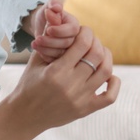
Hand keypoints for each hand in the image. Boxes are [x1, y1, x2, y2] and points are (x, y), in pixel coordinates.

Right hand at [4, 21, 116, 138]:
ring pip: (106, 71)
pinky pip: (110, 96)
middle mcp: (70, 85)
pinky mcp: (85, 110)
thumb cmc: (28, 85)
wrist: (25, 116)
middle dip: (97, 42)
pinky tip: (108, 76)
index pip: (82, 43)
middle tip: (91, 41)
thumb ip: (51, 44)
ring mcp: (80, 99)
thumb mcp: (35, 62)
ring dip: (106, 58)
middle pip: (97, 55)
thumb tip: (65, 24)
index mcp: (56, 71)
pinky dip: (114, 83)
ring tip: (99, 54)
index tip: (83, 31)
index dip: (86, 32)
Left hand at [29, 0, 79, 63]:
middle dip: (51, 42)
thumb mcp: (48, 6)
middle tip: (37, 39)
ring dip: (46, 49)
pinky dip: (45, 56)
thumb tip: (56, 7)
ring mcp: (69, 49)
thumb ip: (53, 3)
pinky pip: (55, 61)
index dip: (60, 31)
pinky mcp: (62, 58)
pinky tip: (37, 50)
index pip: (73, 30)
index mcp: (74, 24)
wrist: (42, 25)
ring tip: (34, 44)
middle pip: (67, 43)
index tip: (48, 29)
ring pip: (61, 54)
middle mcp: (75, 38)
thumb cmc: (47, 13)